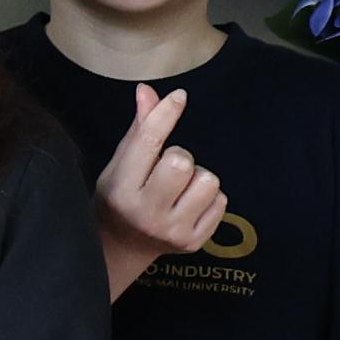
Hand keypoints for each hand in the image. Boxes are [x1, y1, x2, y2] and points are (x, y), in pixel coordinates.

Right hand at [88, 81, 230, 295]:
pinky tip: (189, 204)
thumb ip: (138, 130)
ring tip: (180, 188)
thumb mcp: (119, 166)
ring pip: (207, 180)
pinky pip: (221, 201)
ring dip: (198, 178)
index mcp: (121, 189)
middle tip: (167, 169)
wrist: (121, 249)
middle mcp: (146, 212)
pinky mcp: (194, 242)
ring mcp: (172, 230)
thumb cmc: (121, 198)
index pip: (147, 143)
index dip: (165, 114)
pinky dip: (209, 197)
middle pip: (182, 162)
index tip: (179, 97)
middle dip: (180, 157)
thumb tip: (147, 90)